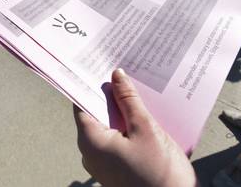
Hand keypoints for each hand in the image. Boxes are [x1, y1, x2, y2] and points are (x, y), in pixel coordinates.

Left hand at [74, 69, 197, 186]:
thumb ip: (128, 100)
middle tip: (122, 72)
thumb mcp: (144, 129)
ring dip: (121, 110)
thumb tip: (116, 76)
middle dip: (110, 95)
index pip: (82, 103)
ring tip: (135, 89)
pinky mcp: (116, 168)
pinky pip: (116, 139)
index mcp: (90, 140)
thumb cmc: (158, 174)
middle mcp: (91, 152)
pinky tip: (141, 114)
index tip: (100, 65)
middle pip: (96, 113)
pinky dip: (126, 126)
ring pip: (108, 126)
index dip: (91, 83)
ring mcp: (103, 162)